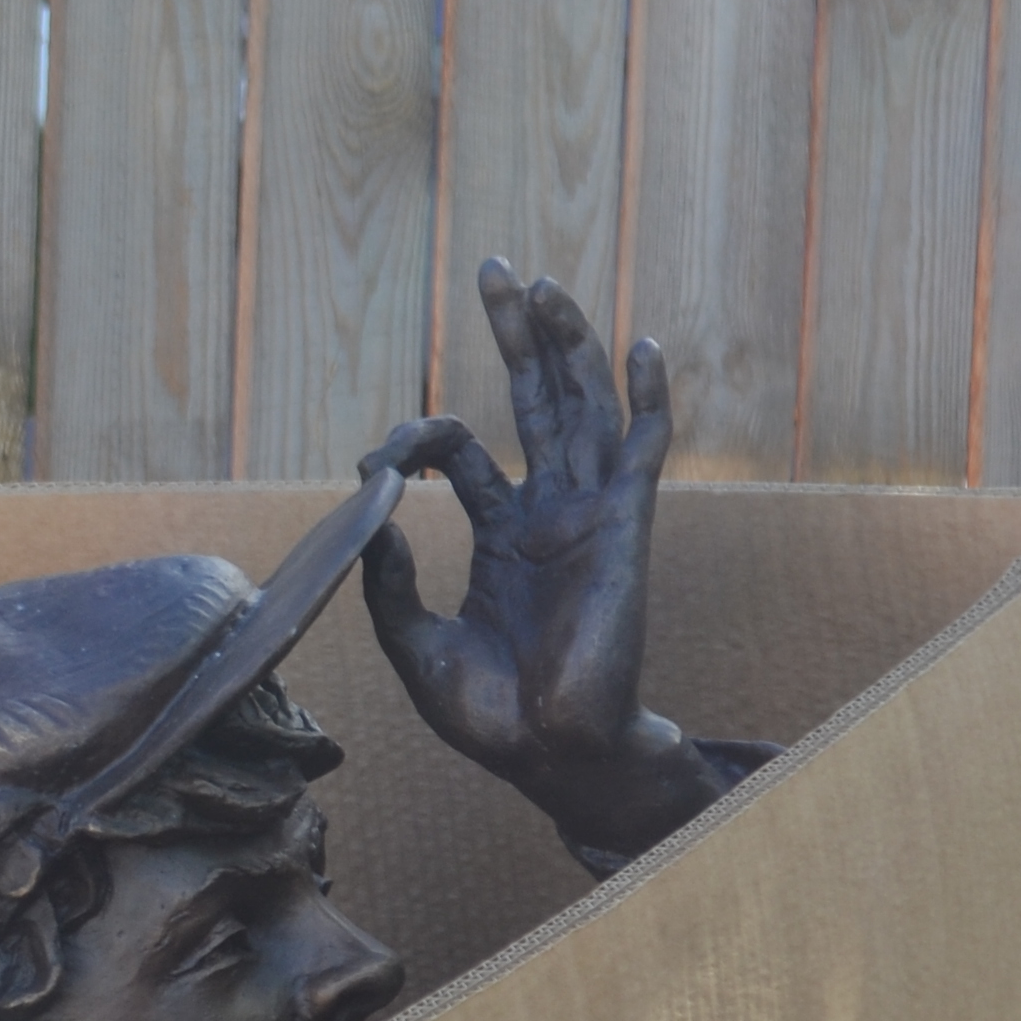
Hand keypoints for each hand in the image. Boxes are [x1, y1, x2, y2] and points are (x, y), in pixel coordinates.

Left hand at [359, 262, 733, 860]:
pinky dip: (648, 398)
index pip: (460, 454)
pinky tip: (642, 346)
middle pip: (536, 401)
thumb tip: (372, 509)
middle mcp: (550, 516)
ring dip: (567, 343)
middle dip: (516, 335)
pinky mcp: (622, 527)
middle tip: (494, 267)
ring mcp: (589, 516)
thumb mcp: (414, 643)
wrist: (550, 754)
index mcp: (503, 539)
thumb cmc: (491, 717)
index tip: (375, 460)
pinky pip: (642, 450)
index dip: (415, 440)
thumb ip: (390, 580)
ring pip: (584, 406)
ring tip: (544, 284)